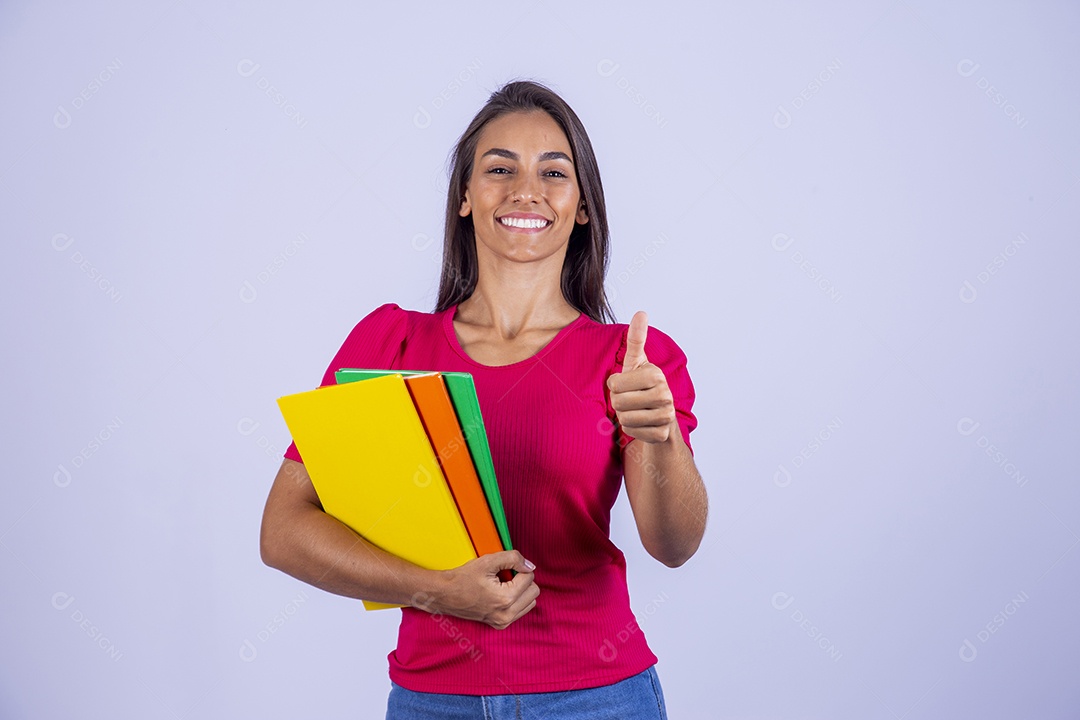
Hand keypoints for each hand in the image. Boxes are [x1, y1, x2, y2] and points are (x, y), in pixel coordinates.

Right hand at [414, 551, 538, 629]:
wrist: (444, 595)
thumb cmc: (463, 578)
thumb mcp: (488, 561)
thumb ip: (513, 558)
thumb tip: (530, 565)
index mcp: (505, 599)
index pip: (529, 577)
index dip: (518, 568)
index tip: (503, 569)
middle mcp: (506, 614)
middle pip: (534, 591)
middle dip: (522, 580)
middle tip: (504, 577)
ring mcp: (503, 622)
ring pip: (530, 602)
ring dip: (521, 591)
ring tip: (502, 586)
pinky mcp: (500, 625)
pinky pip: (521, 611)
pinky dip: (516, 601)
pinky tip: (500, 594)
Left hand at [606, 311, 676, 444]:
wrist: (659, 416)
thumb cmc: (641, 385)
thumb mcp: (636, 362)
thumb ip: (636, 339)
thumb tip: (641, 312)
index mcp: (655, 374)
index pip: (614, 383)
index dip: (615, 385)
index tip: (627, 384)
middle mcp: (664, 394)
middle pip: (618, 402)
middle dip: (618, 403)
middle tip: (630, 399)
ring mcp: (666, 415)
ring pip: (624, 419)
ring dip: (624, 417)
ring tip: (636, 410)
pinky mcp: (662, 434)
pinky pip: (633, 432)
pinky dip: (633, 430)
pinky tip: (642, 423)